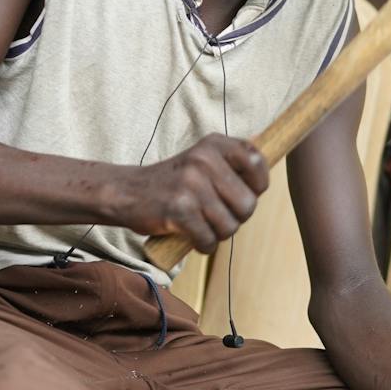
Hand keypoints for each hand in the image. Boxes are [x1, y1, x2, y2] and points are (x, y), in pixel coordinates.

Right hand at [120, 134, 268, 253]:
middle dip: (236, 218)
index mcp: (213, 144)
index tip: (243, 193)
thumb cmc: (173, 183)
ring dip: (218, 234)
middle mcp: (204, 160)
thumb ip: (232, 168)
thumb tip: (264, 184)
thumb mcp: (202, 161)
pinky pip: (208, 240)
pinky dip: (202, 245)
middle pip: (248, 204)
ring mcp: (191, 184)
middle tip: (216, 215)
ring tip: (201, 224)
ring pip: (230, 226)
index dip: (257, 185)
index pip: (257, 163)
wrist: (126, 192)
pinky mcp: (179, 209)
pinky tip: (191, 237)